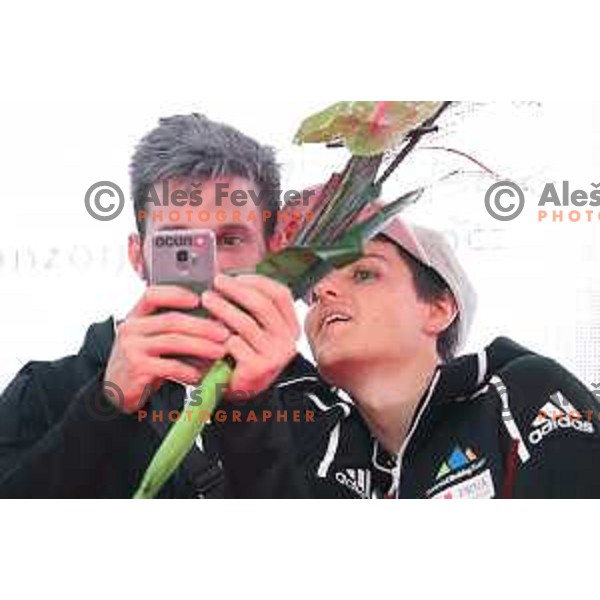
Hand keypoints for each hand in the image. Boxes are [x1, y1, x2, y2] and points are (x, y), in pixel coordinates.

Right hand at [104, 286, 228, 413]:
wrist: (116, 391)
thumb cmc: (143, 361)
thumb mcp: (150, 339)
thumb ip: (171, 328)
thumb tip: (213, 321)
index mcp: (135, 316)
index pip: (152, 295)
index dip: (177, 294)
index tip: (200, 299)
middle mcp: (130, 328)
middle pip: (172, 320)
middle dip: (203, 326)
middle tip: (225, 333)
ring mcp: (131, 348)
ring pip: (174, 341)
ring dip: (202, 346)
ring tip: (221, 352)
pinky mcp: (136, 368)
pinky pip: (170, 366)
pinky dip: (189, 370)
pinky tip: (201, 374)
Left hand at [201, 274, 300, 398]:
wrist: (244, 394)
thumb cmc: (245, 355)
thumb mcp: (256, 330)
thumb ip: (251, 307)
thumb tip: (229, 278)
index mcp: (290, 327)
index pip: (280, 294)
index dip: (258, 281)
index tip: (236, 276)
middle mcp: (287, 341)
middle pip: (263, 305)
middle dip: (237, 289)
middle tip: (217, 283)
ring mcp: (274, 356)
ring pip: (246, 323)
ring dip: (223, 307)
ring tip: (207, 300)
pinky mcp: (257, 369)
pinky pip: (235, 344)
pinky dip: (220, 336)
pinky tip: (209, 332)